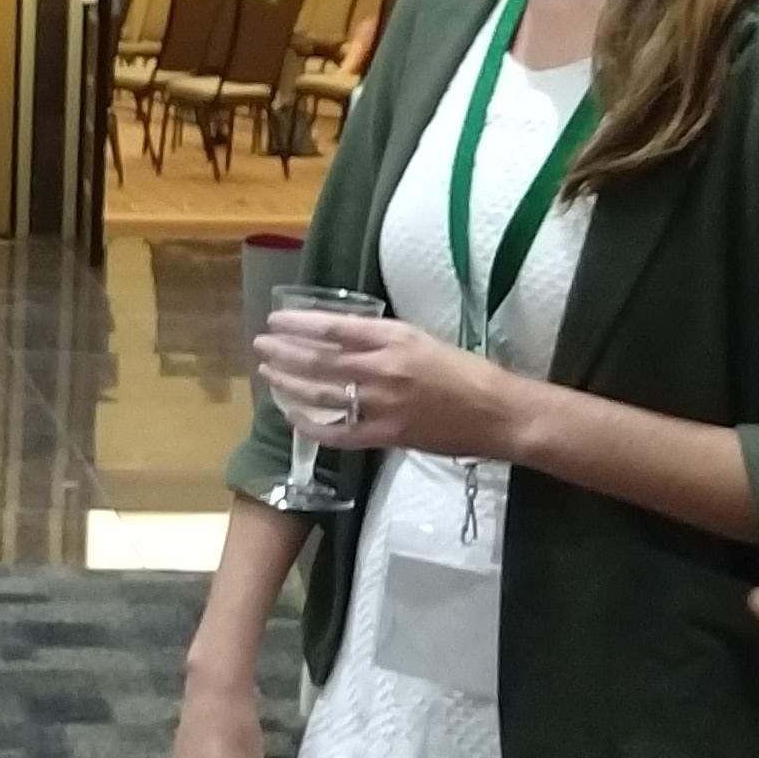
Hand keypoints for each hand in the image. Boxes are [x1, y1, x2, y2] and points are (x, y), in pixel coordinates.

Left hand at [256, 310, 517, 461]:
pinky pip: (339, 433)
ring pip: (323, 394)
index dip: (299, 324)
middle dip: (284, 353)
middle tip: (260, 347)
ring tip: (268, 375)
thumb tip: (343, 338)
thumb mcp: (423, 340)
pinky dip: (313, 426)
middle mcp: (384, 368)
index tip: (275, 322)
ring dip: (290, 385)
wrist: (498, 411)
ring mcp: (383, 404)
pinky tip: (294, 418)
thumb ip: (383, 340)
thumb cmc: (466, 371)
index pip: (333, 327)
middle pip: (320, 360)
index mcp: (394, 338)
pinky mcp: (387, 435)